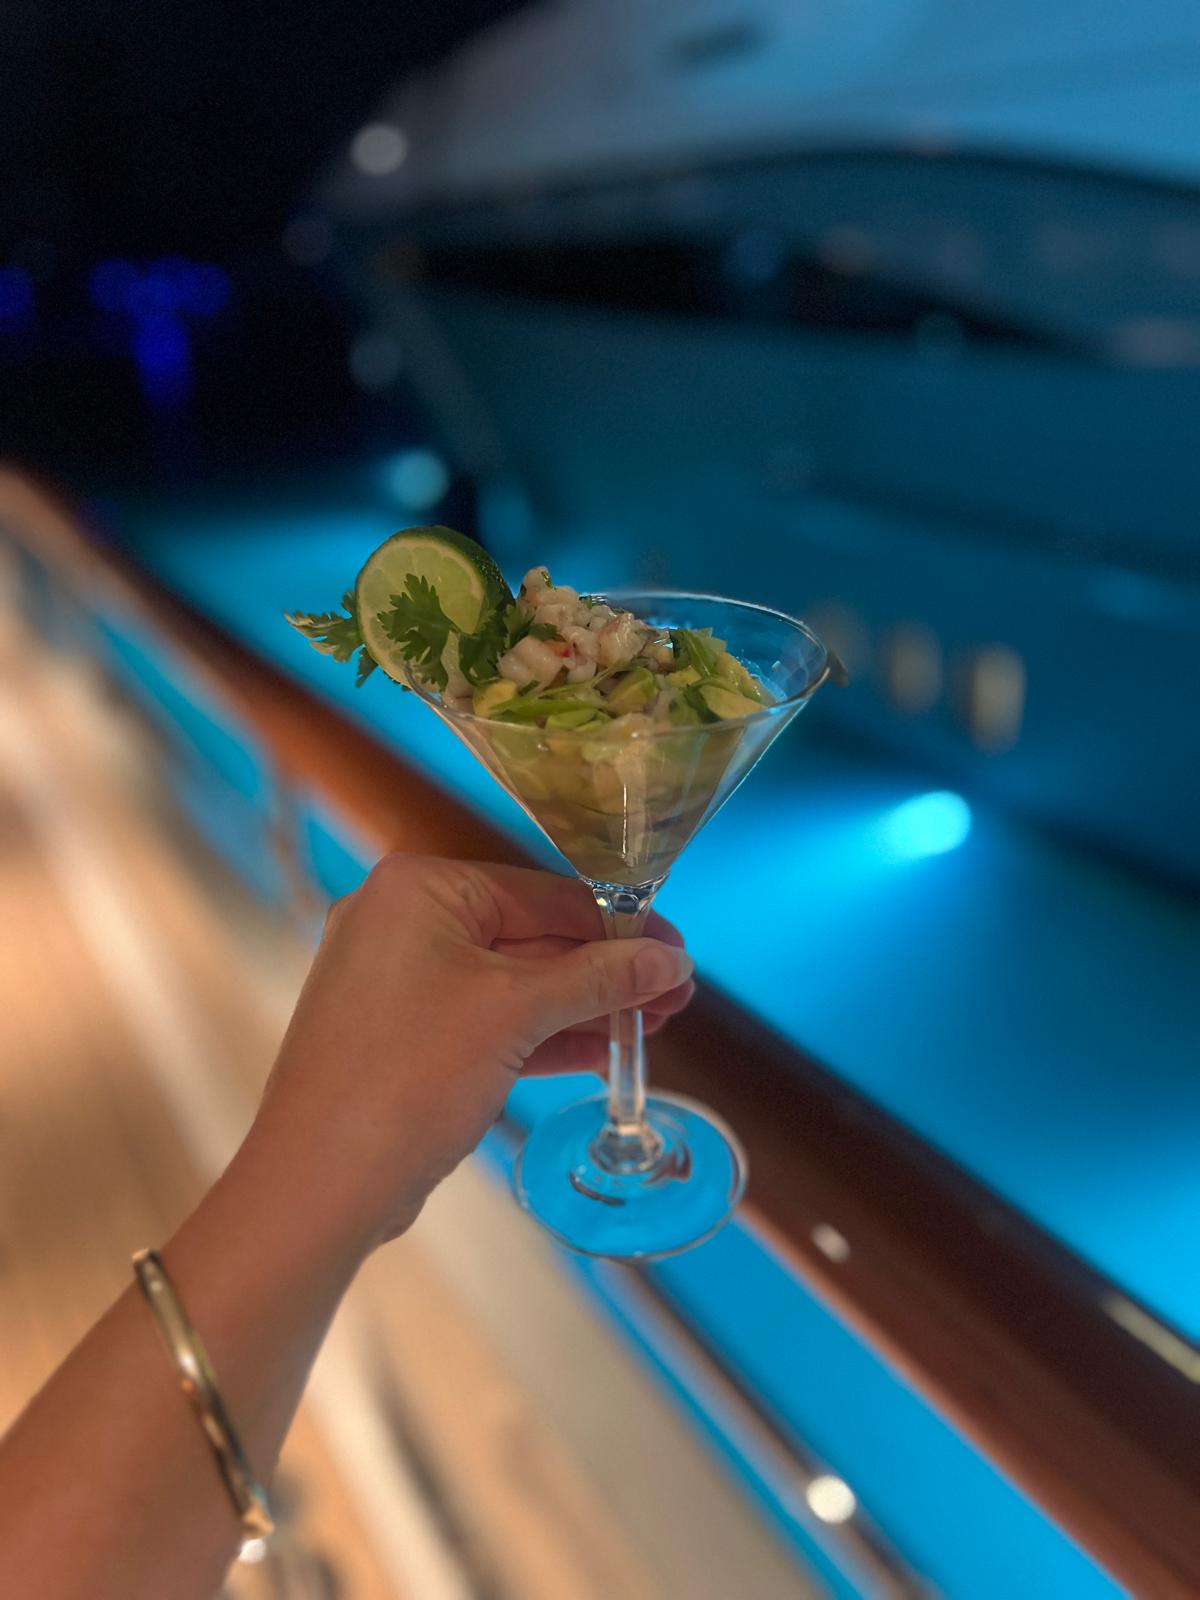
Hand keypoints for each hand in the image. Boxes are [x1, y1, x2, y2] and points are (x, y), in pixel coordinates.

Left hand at [246, 855, 693, 1249]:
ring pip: (511, 983)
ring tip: (652, 1025)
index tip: (677, 950)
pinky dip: (539, 1035)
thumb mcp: (516, 1016)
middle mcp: (401, 919)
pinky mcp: (401, 1033)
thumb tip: (671, 959)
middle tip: (674, 996)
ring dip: (580, 1006)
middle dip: (604, 971)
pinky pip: (485, 1018)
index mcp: (419, 888)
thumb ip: (598, 979)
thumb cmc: (407, 1079)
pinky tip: (601, 1052)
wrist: (317, 1185)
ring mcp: (396, 979)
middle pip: (530, 936)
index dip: (619, 925)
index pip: (543, 892)